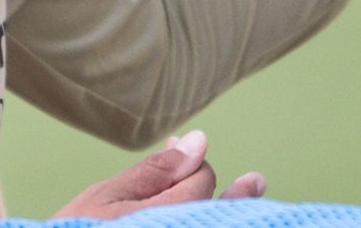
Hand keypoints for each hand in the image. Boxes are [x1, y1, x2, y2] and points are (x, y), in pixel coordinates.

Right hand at [57, 130, 264, 219]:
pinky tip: (220, 213)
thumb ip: (154, 172)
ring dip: (232, 211)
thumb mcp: (105, 197)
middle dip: (232, 195)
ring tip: (253, 192)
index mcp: (158, 220)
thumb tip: (197, 141)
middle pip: (217, 212)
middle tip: (255, 181)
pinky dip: (210, 221)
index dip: (193, 167)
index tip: (181, 158)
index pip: (200, 184)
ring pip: (215, 225)